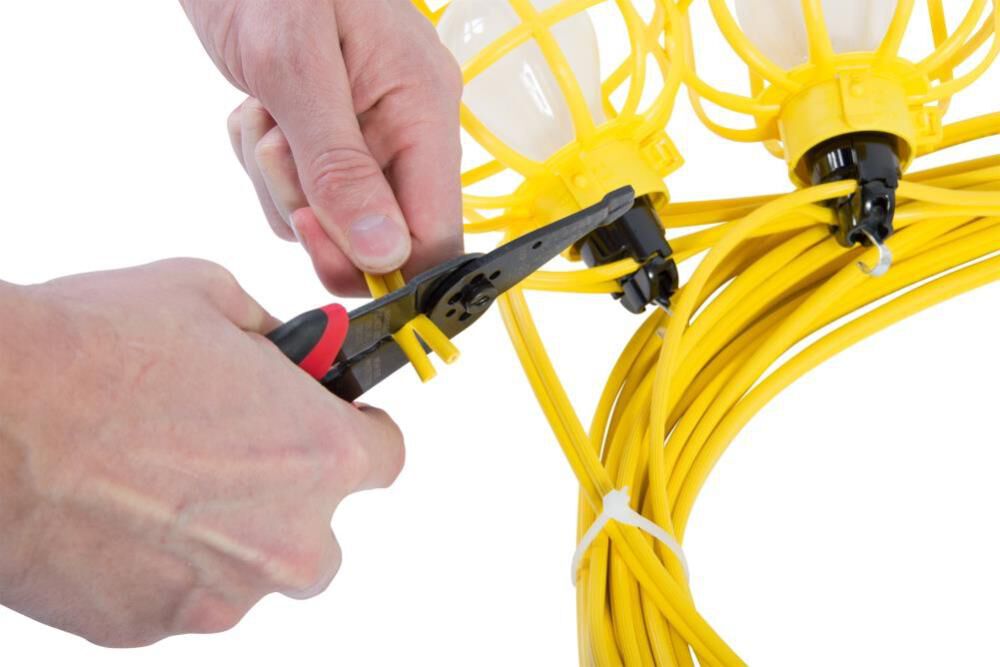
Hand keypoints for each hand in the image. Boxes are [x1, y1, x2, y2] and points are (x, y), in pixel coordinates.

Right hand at [0, 260, 404, 646]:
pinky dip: (163, 565)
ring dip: (224, 536)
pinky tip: (118, 515)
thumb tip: (290, 353)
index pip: (386, 457)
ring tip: (160, 482)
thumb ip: (274, 338)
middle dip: (288, 495)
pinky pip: (181, 595)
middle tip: (229, 455)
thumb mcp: (211, 298)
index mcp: (321, 455)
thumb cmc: (95, 351)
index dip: (360, 435)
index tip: (335, 428)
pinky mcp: (151, 626)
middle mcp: (288, 540)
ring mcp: (222, 594)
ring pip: (251, 570)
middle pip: (320, 531)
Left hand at [181, 0, 464, 294]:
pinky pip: (298, 193)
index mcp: (423, 108)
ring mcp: (366, 136)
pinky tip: (260, 113)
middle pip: (379, 234)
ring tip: (265, 115)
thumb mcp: (296, 67)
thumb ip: (340, 166)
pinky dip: (265, 166)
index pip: (438, 229)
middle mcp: (405, 131)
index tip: (328, 251)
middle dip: (318, 214)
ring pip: (329, 218)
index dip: (391, 263)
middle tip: (280, 156)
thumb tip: (383, 254)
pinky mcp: (328, 139)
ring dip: (280, 185)